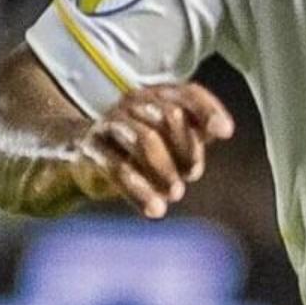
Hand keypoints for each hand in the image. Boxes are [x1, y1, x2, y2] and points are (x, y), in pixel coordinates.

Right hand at [72, 81, 234, 218]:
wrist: (80, 158)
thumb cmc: (137, 150)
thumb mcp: (170, 141)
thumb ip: (196, 134)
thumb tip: (222, 130)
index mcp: (157, 96)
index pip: (187, 94)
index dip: (208, 110)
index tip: (225, 132)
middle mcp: (133, 104)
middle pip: (169, 116)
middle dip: (187, 148)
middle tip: (192, 174)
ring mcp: (110, 124)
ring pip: (145, 139)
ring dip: (166, 169)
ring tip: (176, 193)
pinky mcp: (91, 150)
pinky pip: (118, 168)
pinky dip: (140, 191)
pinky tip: (155, 210)